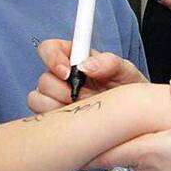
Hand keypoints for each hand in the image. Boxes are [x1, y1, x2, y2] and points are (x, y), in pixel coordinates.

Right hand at [28, 38, 146, 113]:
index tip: (67, 72)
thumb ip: (110, 63)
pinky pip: (41, 119)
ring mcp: (55, 98)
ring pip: (37, 99)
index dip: (52, 58)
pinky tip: (76, 122)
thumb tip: (86, 65)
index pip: (49, 48)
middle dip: (61, 90)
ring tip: (83, 109)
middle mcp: (61, 77)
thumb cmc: (129, 90)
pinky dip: (56, 122)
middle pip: (43, 79)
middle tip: (82, 97)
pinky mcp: (53, 118)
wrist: (133, 117)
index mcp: (75, 58)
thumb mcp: (126, 72)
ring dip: (58, 106)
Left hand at [89, 80, 170, 170]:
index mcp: (149, 150)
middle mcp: (147, 169)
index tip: (68, 141)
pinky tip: (170, 156)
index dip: (83, 147)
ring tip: (142, 139)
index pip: (103, 152)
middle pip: (118, 155)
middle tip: (99, 132)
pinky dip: (153, 163)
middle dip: (110, 143)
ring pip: (135, 164)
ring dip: (135, 153)